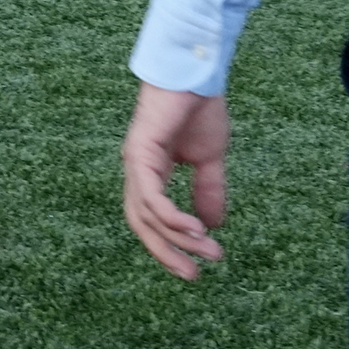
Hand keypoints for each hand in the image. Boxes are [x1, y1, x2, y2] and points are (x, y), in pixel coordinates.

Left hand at [121, 82, 229, 279]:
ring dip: (178, 236)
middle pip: (141, 223)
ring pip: (147, 213)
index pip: (151, 219)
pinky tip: (194, 228)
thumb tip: (213, 225)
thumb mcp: (208, 159)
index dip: (168, 245)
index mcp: (149, 173)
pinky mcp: (141, 150)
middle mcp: (137, 170)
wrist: (197, 72)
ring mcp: (136, 160)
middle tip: (192, 276)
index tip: (193, 269)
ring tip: (207, 250)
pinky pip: (150, 193)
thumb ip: (208, 190)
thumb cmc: (198, 108)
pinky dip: (170, 215)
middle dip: (166, 252)